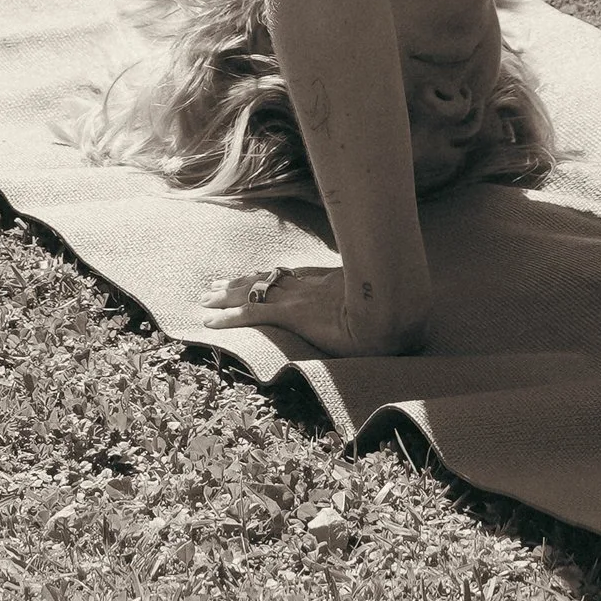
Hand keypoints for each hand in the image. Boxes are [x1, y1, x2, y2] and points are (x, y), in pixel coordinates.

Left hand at [199, 262, 419, 359]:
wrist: (393, 309)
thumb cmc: (396, 308)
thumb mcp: (384, 303)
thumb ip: (377, 302)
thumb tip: (394, 309)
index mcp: (326, 282)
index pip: (288, 278)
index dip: (266, 277)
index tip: (251, 277)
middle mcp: (307, 286)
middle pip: (264, 280)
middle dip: (238, 283)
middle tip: (214, 285)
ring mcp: (298, 299)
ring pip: (252, 292)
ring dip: (226, 297)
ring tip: (205, 299)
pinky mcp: (292, 315)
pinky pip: (252, 314)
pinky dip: (229, 318)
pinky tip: (210, 323)